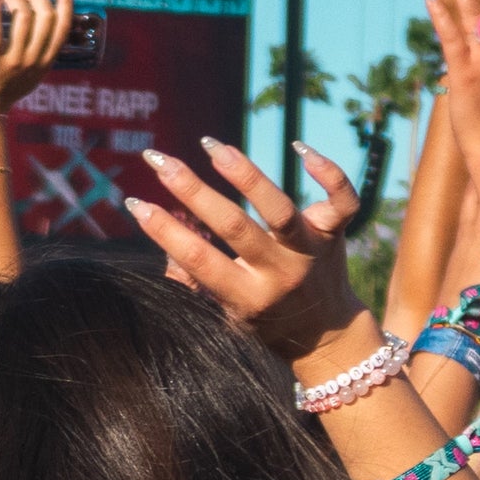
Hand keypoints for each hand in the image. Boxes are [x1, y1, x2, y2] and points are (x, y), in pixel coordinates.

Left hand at [0, 0, 74, 120]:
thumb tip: (42, 25)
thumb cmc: (2, 89)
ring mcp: (13, 62)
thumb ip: (39, 54)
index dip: (66, 2)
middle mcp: (33, 61)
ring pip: (24, 18)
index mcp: (45, 62)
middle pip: (46, 16)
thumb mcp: (30, 74)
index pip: (63, 27)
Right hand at [125, 136, 364, 363]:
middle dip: (192, 191)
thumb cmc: (266, 318)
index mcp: (248, 298)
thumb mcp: (227, 316)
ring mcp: (311, 251)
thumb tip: (169, 257)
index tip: (136, 203)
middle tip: (159, 160)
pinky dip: (329, 172)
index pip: (200, 260)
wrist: (328, 333)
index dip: (165, 232)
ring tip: (212, 147)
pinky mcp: (337, 232)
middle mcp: (280, 274)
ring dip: (245, 174)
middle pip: (235, 228)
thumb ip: (196, 288)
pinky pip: (343, 200)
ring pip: (281, 210)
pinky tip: (299, 148)